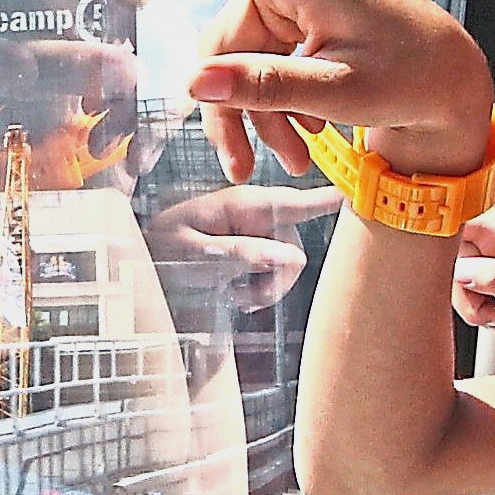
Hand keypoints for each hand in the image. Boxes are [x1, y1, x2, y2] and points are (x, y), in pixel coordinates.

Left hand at [146, 185, 344, 310]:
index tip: (364, 197)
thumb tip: (293, 257)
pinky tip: (234, 296)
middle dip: (278, 276)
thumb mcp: (192, 254)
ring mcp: (252, 235)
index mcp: (241, 205)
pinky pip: (274, 275)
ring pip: (288, 266)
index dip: (332, 200)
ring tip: (232, 297)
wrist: (130, 270)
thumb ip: (242, 253)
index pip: (298, 202)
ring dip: (266, 288)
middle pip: (295, 245)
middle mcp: (253, 216)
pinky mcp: (249, 254)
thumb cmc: (153, 254)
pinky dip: (260, 292)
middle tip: (243, 297)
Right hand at [190, 0, 494, 184]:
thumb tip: (196, 83)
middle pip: (221, 35)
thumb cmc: (410, 80)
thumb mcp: (339, 91)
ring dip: (255, 115)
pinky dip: (271, 106)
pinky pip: (259, 63)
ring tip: (291, 161)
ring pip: (236, 60)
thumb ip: (267, 88)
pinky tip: (294, 145)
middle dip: (231, 102)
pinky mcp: (295, 22)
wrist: (451, 91)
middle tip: (244, 167)